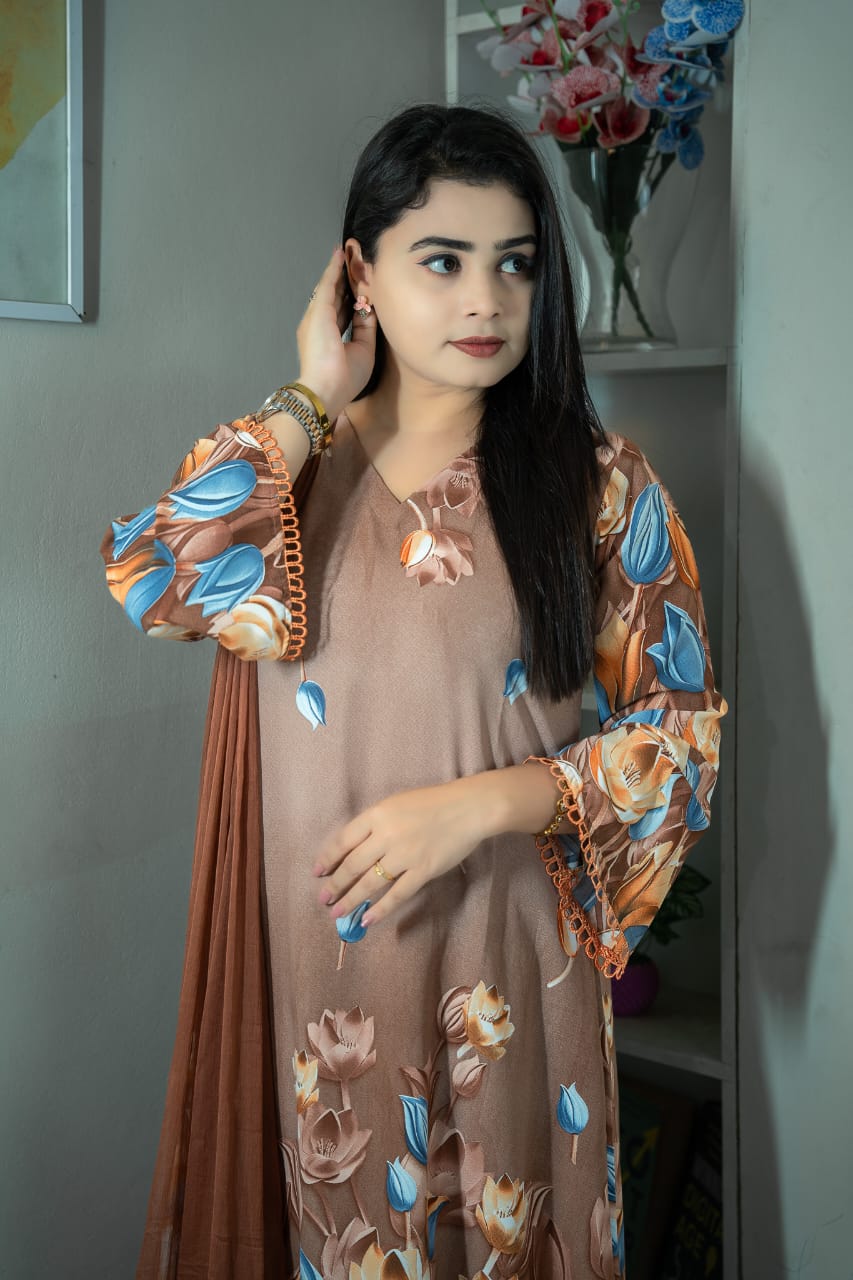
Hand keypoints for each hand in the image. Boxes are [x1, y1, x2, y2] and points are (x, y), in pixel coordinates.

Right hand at [296, 245, 376, 420]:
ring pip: (331, 286)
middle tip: (354, 259)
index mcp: (329, 337)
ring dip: (340, 269)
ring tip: (349, 251)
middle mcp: (318, 324)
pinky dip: (334, 269)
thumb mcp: (363, 350)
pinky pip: (328, 284)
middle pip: (335, 295)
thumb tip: (371, 309)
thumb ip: (366, 328)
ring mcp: (315, 317)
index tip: (360, 284)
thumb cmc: (343, 379)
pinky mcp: (317, 312)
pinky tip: (340, 255)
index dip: (351, 296)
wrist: (326, 390)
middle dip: (345, 278)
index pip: (342, 311)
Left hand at [311, 778, 491, 928]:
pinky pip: (397, 894)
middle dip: (335, 884)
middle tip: (323, 899)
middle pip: (353, 865)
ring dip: (351, 900)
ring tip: (337, 913)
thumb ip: (374, 824)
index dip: (328, 858)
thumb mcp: (395, 804)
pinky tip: (367, 920)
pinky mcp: (423, 871)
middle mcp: (387, 835)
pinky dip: (380, 910)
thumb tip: (351, 849)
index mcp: (377, 814)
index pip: (344, 840)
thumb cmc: (431, 803)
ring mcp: (405, 854)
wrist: (467, 808)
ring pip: (370, 883)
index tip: (317, 872)